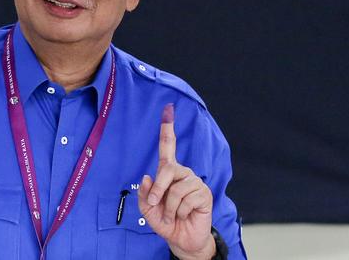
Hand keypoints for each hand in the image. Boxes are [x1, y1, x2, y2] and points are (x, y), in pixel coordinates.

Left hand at [138, 103, 215, 259]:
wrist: (182, 239)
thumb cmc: (166, 222)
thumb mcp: (148, 210)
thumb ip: (144, 195)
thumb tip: (147, 177)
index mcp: (168, 173)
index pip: (168, 147)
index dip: (168, 129)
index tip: (168, 109)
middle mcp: (182, 174)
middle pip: (167, 169)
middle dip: (158, 189)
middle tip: (155, 204)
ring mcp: (194, 183)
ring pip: (175, 190)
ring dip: (169, 208)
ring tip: (173, 215)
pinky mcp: (204, 194)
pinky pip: (186, 200)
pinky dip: (179, 212)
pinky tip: (185, 215)